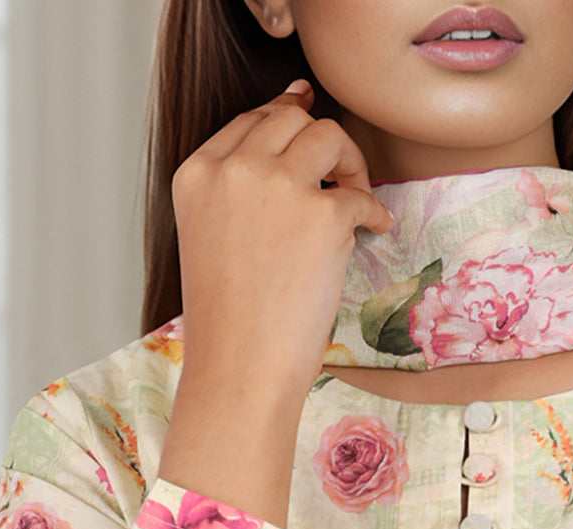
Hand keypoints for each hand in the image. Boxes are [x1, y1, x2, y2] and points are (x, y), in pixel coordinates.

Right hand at [171, 79, 394, 397]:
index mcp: (197, 175)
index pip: (248, 122)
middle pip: (289, 118)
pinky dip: (374, 212)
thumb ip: (234, 196)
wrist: (240, 368)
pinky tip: (375, 229)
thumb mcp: (209, 240)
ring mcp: (278, 186)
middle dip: (320, 139)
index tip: (306, 120)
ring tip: (357, 196)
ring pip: (327, 134)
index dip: (284, 120)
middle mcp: (234, 169)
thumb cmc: (227, 323)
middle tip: (340, 173)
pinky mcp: (322, 214)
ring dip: (350, 160)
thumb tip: (287, 164)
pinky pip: (361, 194)